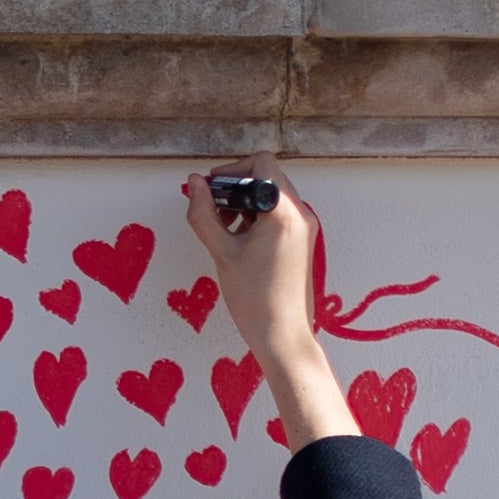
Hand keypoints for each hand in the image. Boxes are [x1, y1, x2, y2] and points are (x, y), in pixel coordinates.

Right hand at [181, 165, 356, 449]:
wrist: (283, 336)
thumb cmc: (255, 299)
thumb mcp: (222, 253)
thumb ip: (204, 214)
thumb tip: (195, 184)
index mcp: (284, 210)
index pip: (260, 163)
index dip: (230, 170)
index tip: (210, 190)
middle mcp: (300, 213)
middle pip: (266, 176)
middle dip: (235, 187)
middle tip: (212, 210)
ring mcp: (304, 227)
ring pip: (271, 195)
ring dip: (244, 203)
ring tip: (223, 229)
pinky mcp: (301, 241)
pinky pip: (277, 215)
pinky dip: (256, 217)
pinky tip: (238, 241)